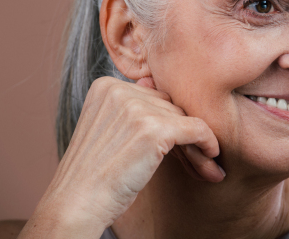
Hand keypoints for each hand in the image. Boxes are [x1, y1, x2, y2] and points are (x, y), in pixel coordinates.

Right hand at [22, 77, 223, 236]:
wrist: (76, 204)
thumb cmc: (94, 173)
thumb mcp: (107, 129)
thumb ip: (133, 107)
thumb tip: (155, 85)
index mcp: (106, 85)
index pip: (154, 97)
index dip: (169, 122)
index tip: (180, 146)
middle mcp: (119, 90)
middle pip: (171, 106)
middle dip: (184, 133)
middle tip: (199, 159)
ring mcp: (136, 108)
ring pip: (185, 119)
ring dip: (197, 144)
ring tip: (206, 166)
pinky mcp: (153, 129)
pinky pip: (197, 129)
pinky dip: (208, 143)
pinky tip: (212, 158)